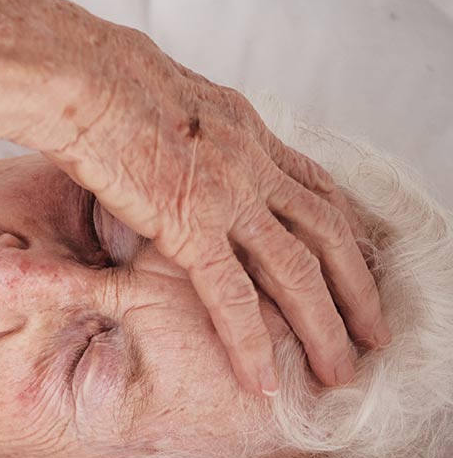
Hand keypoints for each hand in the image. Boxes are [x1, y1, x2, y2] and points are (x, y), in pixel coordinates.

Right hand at [41, 23, 388, 395]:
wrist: (83, 78)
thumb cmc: (97, 78)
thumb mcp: (162, 96)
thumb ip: (181, 128)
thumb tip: (165, 137)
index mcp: (246, 128)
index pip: (312, 184)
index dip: (340, 227)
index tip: (354, 260)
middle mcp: (252, 161)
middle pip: (326, 232)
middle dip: (357, 286)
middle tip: (374, 330)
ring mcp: (229, 195)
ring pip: (299, 271)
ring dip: (325, 325)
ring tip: (341, 370)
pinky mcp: (190, 225)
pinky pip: (232, 295)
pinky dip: (251, 342)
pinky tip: (262, 379)